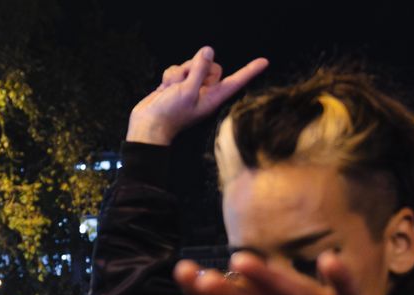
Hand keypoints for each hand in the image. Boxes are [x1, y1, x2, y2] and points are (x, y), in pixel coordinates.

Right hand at [127, 46, 268, 146]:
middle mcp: (206, 92)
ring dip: (180, 73)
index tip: (265, 61)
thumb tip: (208, 51)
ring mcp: (192, 88)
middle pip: (211, 66)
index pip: (236, 81)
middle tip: (185, 82)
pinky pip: (178, 68)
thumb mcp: (187, 92)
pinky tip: (165, 88)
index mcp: (214, 98)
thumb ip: (199, 71)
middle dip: (196, 68)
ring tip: (173, 89)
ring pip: (192, 65)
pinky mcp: (179, 84)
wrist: (148, 125)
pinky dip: (170, 75)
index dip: (250, 70)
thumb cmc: (170, 115)